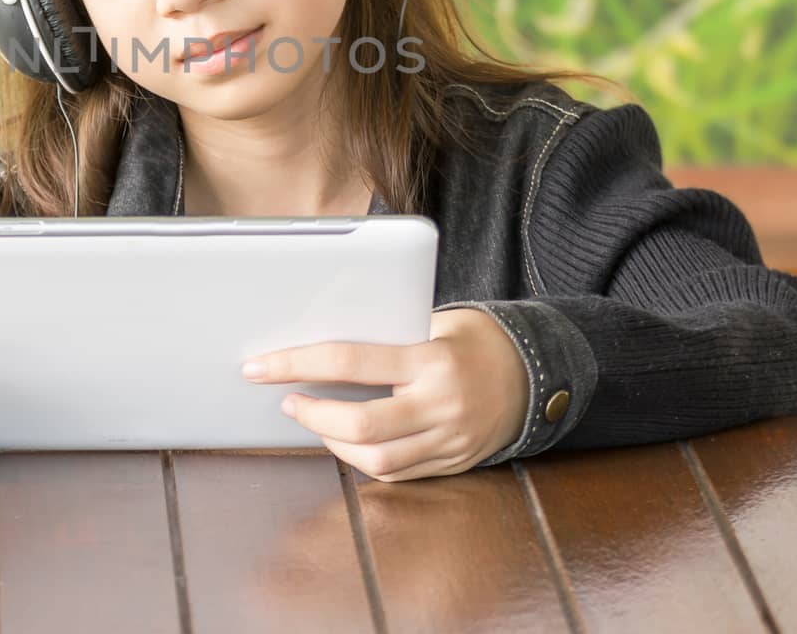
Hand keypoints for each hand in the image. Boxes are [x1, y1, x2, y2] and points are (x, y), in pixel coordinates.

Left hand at [241, 308, 529, 481]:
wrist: (537, 371)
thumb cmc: (472, 339)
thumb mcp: (432, 322)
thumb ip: (385, 339)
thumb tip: (315, 348)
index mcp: (432, 359)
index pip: (350, 362)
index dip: (296, 364)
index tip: (259, 366)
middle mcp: (442, 404)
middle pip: (360, 426)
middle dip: (312, 415)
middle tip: (288, 400)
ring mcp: (450, 440)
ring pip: (377, 461)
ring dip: (334, 443)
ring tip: (316, 419)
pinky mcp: (454, 463)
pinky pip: (398, 474)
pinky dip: (364, 460)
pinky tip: (348, 439)